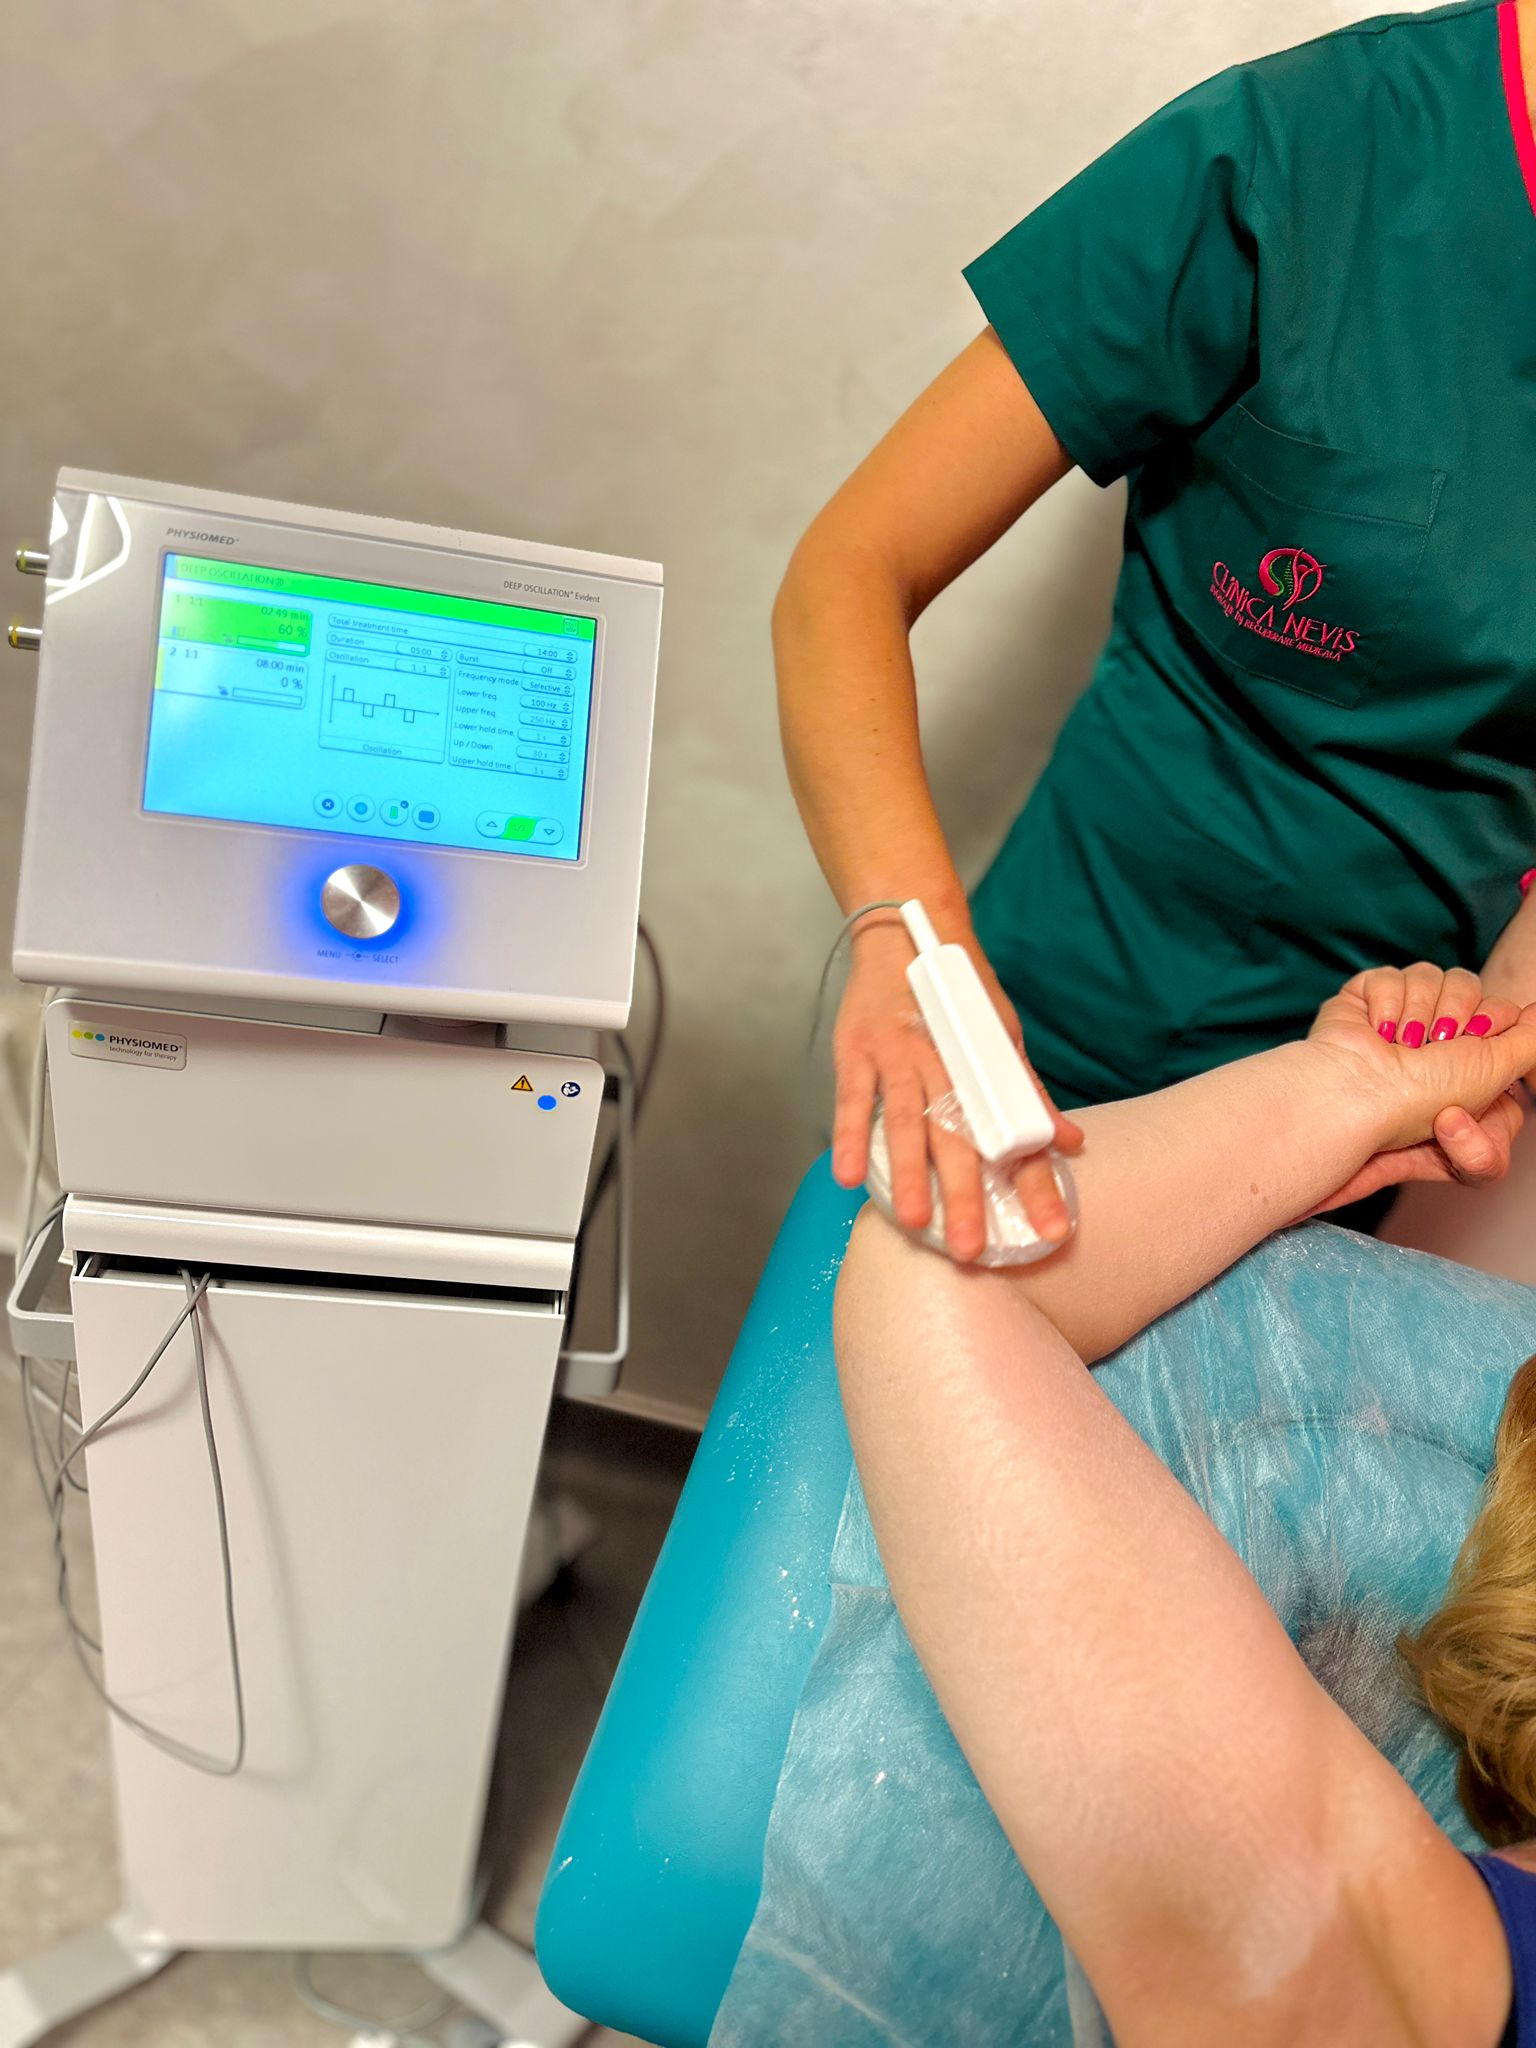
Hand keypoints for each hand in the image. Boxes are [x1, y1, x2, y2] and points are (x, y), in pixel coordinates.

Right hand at [831, 912, 1083, 1260]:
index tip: (1053, 1231)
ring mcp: (900, 1056)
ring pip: (908, 1122)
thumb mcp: (1003, 1038)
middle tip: (972, 1249)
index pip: (1020, 1134)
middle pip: (960, 1138)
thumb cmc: (958, 994)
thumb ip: (1027, 1093)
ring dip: (910, 1173)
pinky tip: (849, 1177)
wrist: (908, 932)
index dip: (1038, 1184)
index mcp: (988, 1066)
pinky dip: (852, 1135)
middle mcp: (947, 1064)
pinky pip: (854, 1099)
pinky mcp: (859, 1050)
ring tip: (914, 1223)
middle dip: (968, 1195)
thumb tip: (1070, 1141)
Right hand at [1305, 967, 1535, 1213]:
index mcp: (1467, 1055)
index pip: (1496, 1010)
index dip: (1488, 1023)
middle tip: (1435, 1046)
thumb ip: (1529, 1041)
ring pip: (1430, 975)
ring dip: (1418, 1012)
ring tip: (1401, 1044)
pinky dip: (1384, 1003)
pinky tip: (1376, 1032)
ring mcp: (1398, 1016)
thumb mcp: (1495, 1073)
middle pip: (1467, 985)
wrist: (1357, 1096)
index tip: (1472, 1043)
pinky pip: (1388, 976)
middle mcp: (1434, 1034)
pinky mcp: (1364, 1001)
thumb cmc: (1422, 1098)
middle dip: (1454, 1015)